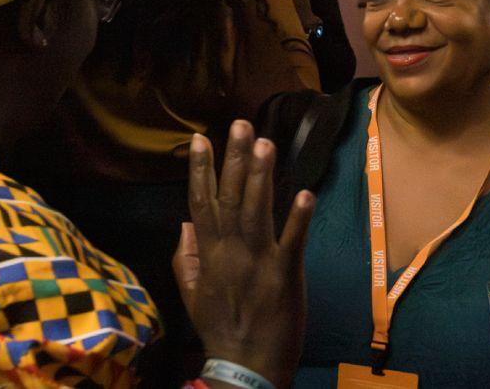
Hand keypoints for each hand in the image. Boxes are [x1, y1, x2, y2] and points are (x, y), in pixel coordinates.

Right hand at [174, 120, 314, 388]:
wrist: (245, 366)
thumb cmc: (219, 328)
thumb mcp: (190, 293)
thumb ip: (184, 257)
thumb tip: (184, 223)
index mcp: (207, 254)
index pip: (201, 203)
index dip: (200, 170)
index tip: (200, 139)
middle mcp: (230, 251)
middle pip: (230, 197)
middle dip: (234, 159)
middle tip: (241, 124)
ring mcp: (259, 261)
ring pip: (258, 211)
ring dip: (261, 176)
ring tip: (264, 143)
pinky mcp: (286, 275)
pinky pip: (292, 242)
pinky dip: (298, 218)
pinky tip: (305, 192)